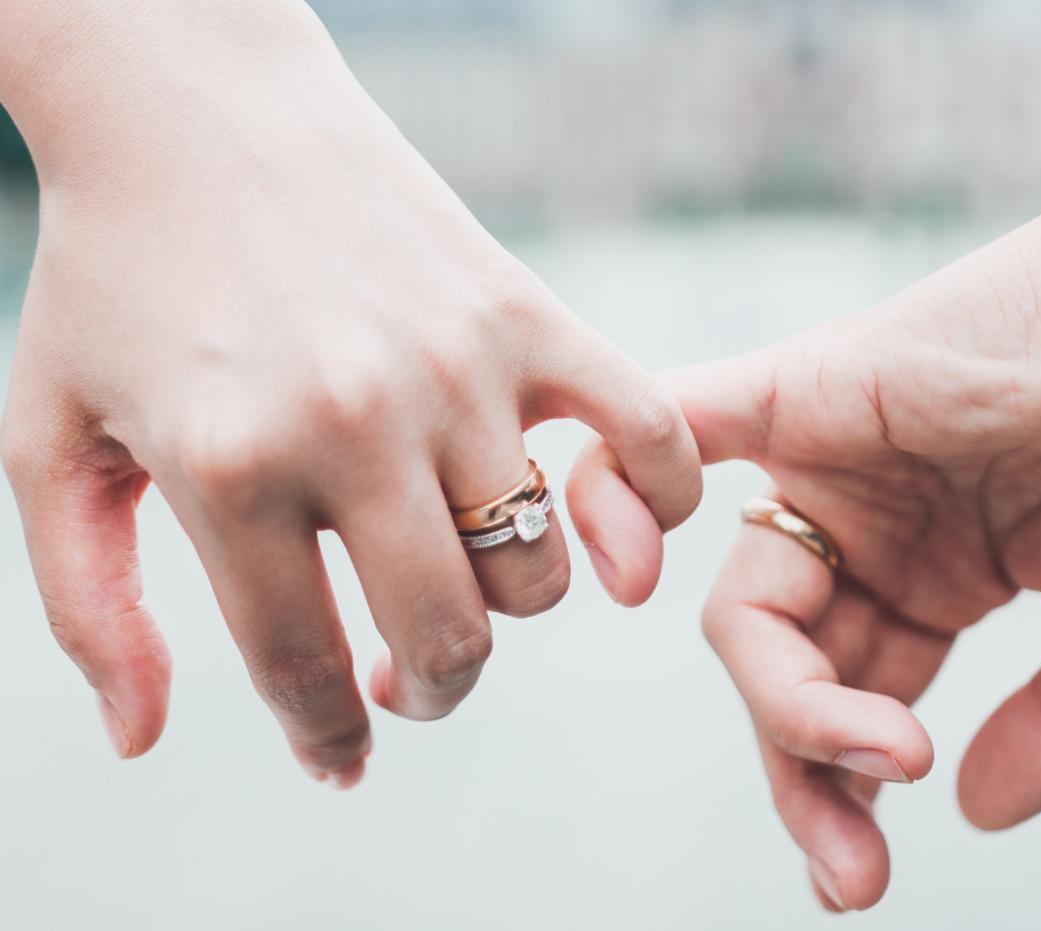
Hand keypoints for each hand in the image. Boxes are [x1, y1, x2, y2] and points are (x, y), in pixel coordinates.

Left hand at [0, 2, 700, 784]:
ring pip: (538, 573)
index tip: (338, 752)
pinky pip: (646, 436)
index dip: (326, 735)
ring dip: (502, 604)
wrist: (196, 107)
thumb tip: (143, 741)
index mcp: (228, 466)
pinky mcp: (523, 314)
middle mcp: (355, 423)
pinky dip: (657, 503)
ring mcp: (455, 367)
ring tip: (454, 562)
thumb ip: (89, 608)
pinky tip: (610, 524)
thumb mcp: (53, 439)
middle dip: (426, 691)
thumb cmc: (116, 277)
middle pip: (447, 642)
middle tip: (399, 671)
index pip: (303, 668)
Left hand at [576, 197, 1040, 908]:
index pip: (847, 696)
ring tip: (867, 759)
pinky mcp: (801, 387)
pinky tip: (631, 577)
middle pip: (785, 666)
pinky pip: (678, 426)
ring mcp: (828, 462)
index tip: (858, 876)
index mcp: (933, 575)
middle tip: (852, 875)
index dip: (839, 788)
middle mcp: (865, 525)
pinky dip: (625, 487)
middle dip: (807, 772)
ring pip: (747, 602)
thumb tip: (973, 815)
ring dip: (785, 699)